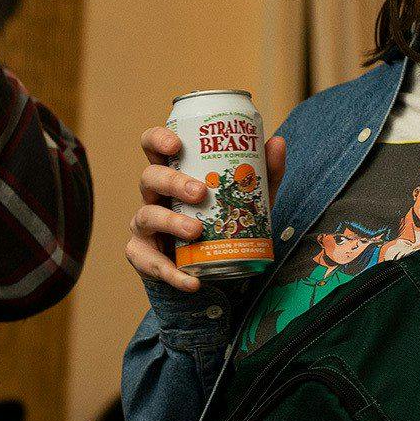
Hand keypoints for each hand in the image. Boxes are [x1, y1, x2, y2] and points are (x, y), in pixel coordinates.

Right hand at [128, 128, 285, 293]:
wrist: (211, 269)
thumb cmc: (222, 223)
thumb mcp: (246, 199)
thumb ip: (262, 173)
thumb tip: (277, 142)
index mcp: (173, 174)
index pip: (153, 147)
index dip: (158, 139)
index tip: (176, 144)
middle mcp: (154, 196)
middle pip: (150, 178)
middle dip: (173, 182)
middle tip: (200, 193)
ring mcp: (145, 225)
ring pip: (147, 216)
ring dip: (171, 222)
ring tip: (196, 231)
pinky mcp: (142, 255)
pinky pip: (151, 262)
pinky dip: (172, 273)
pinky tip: (192, 281)